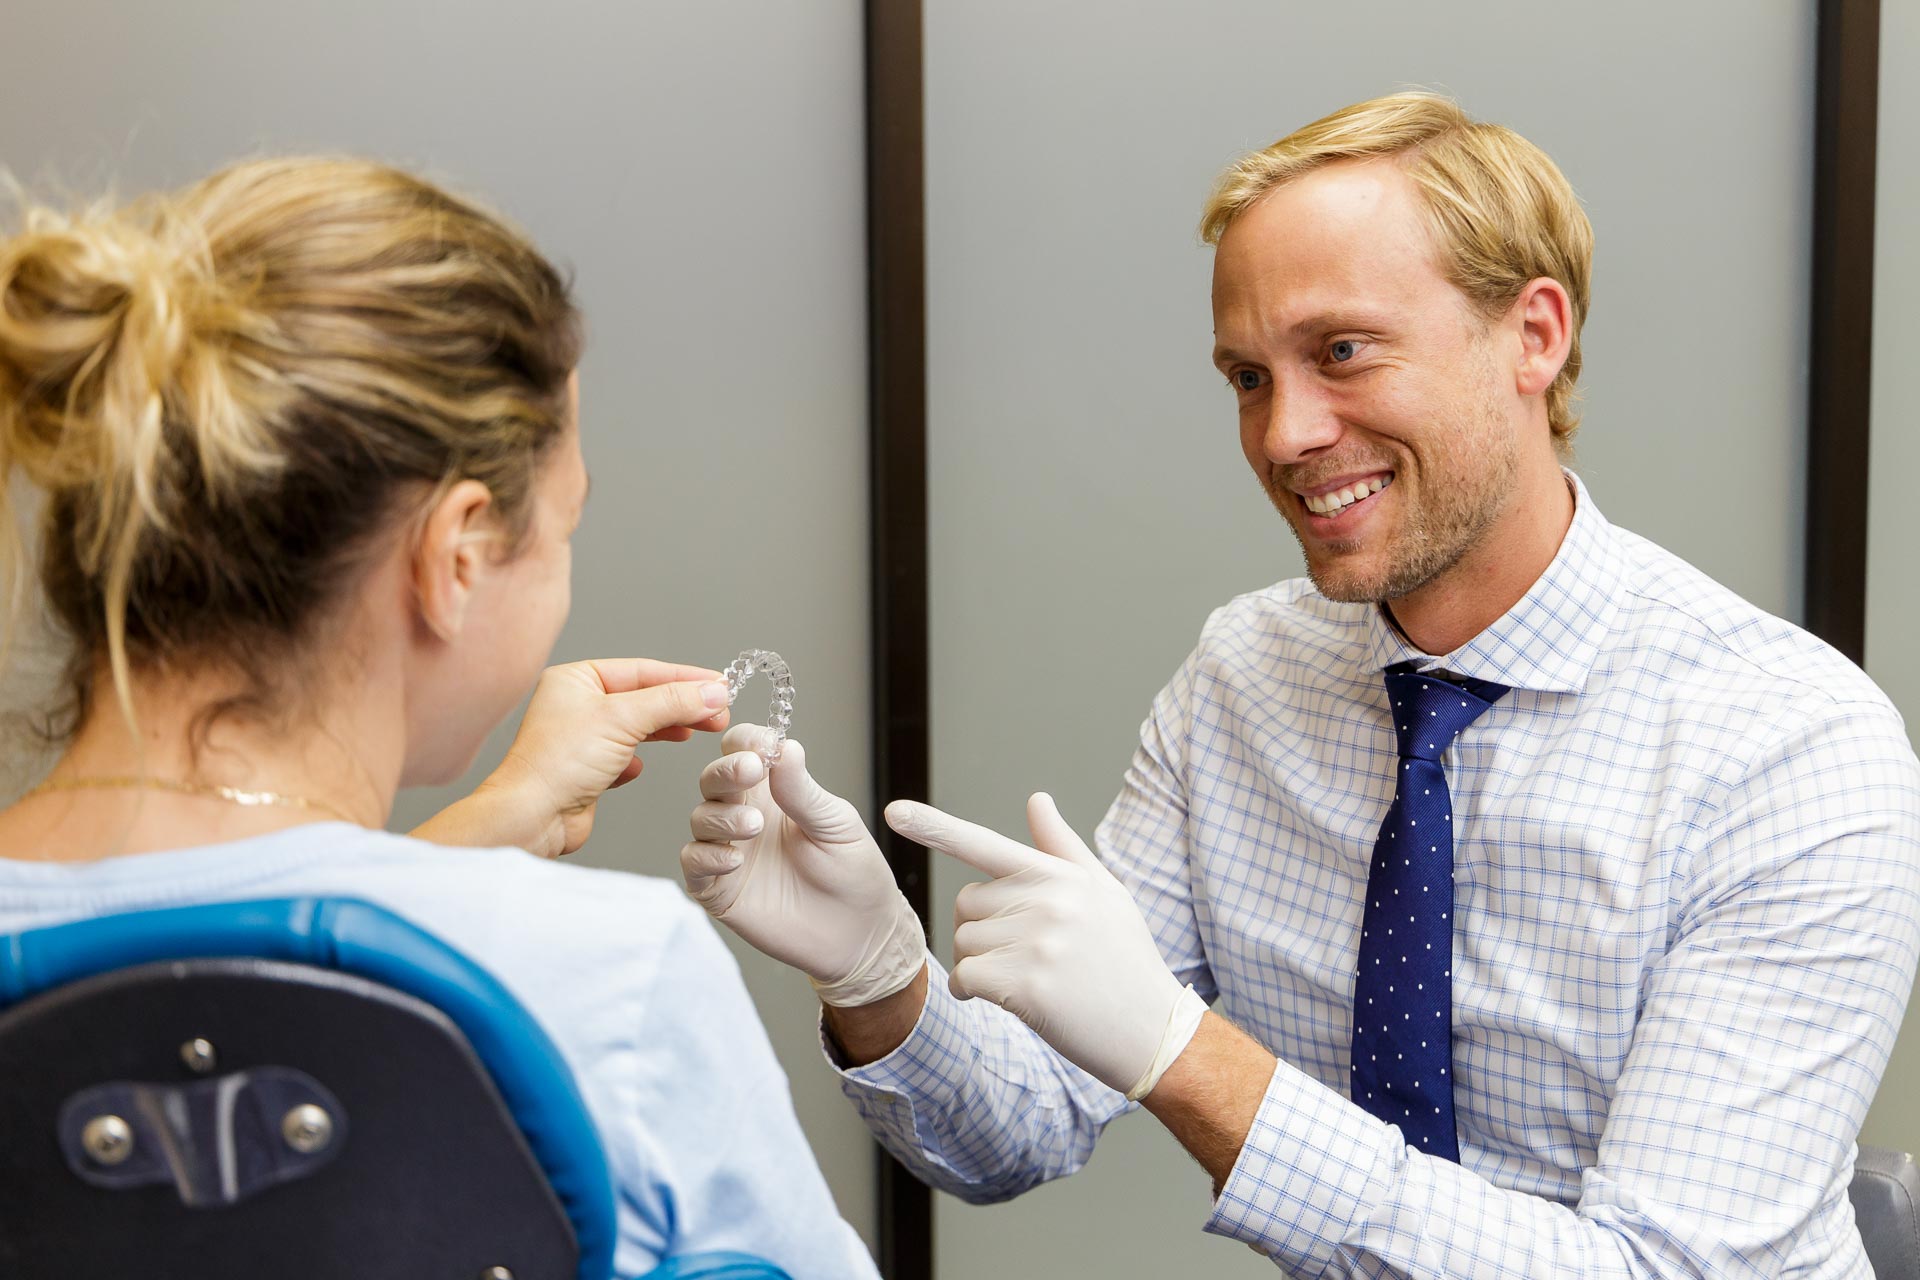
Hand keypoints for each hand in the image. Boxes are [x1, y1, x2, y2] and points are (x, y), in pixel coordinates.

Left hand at [417, 658, 730, 857]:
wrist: (532, 817)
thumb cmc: (559, 763)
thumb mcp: (624, 719)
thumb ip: (672, 702)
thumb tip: (714, 692)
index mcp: (576, 679)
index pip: (643, 670)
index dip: (685, 677)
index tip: (720, 685)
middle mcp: (576, 704)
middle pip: (644, 697)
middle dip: (682, 704)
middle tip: (719, 712)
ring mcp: (580, 738)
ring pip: (636, 726)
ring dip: (667, 728)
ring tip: (697, 731)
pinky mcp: (585, 770)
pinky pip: (622, 756)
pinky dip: (636, 759)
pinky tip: (639, 768)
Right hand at [682, 725, 925, 1006]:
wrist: (860, 934)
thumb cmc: (854, 874)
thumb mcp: (836, 824)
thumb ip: (803, 790)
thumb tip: (785, 747)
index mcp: (775, 791)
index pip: (744, 751)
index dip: (746, 742)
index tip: (762, 744)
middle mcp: (746, 815)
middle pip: (714, 779)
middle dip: (726, 771)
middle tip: (750, 771)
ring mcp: (731, 851)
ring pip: (702, 818)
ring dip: (722, 815)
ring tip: (754, 825)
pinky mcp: (720, 889)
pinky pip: (695, 864)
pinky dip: (706, 857)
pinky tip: (733, 859)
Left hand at [885, 793, 1206, 1098]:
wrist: (1154, 1030)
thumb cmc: (1126, 960)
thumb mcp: (1104, 893)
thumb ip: (1062, 847)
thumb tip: (1036, 799)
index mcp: (1060, 874)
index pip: (985, 843)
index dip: (935, 827)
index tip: (894, 811)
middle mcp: (1048, 900)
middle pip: (966, 902)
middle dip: (979, 929)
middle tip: (1018, 955)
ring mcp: (1038, 940)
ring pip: (964, 942)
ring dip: (978, 965)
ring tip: (1023, 979)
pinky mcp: (1028, 982)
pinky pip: (965, 977)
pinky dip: (970, 991)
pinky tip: (1002, 1000)